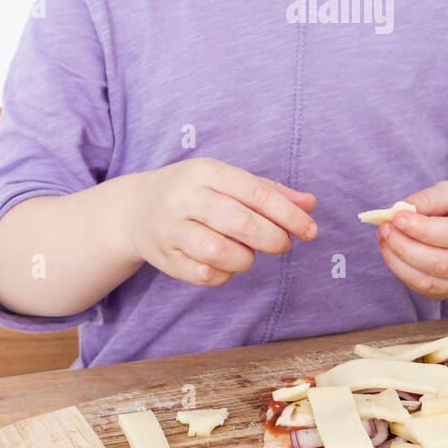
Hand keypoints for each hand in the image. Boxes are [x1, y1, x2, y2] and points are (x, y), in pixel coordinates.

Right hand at [130, 157, 316, 286]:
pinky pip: (204, 275)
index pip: (256, 193)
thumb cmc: (196, 192)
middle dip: (272, 239)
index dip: (289, 215)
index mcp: (206, 171)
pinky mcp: (163, 257)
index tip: (310, 231)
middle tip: (282, 244)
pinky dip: (224, 275)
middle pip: (240, 223)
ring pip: (220, 252)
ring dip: (246, 259)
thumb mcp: (228, 181)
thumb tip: (310, 204)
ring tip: (248, 254)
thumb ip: (269, 192)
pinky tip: (226, 265)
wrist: (136, 208)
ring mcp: (170, 228)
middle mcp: (185, 197)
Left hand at [375, 180, 447, 299]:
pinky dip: (404, 273)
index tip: (396, 218)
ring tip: (385, 240)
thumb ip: (430, 198)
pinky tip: (394, 254)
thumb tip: (402, 210)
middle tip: (385, 228)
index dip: (422, 230)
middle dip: (405, 247)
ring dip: (399, 262)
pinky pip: (425, 290)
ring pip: (430, 283)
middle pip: (441, 264)